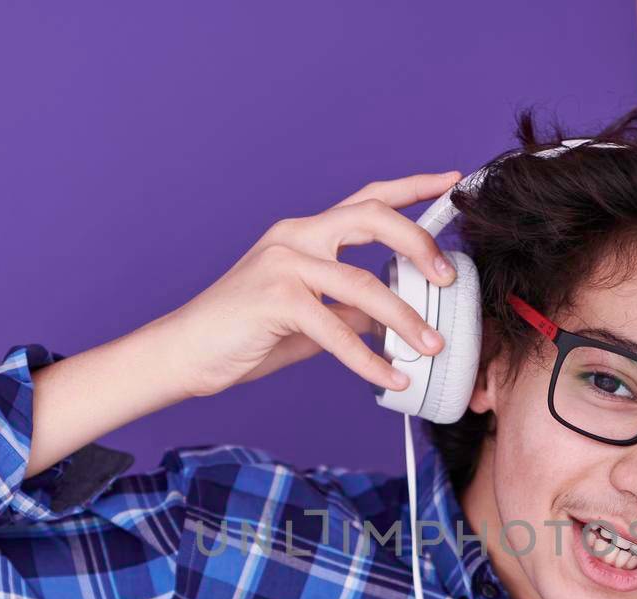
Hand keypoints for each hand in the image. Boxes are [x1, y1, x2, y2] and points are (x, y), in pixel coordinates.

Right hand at [149, 170, 463, 399]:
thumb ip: (348, 310)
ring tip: (432, 345)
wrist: (185, 354)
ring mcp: (282, 264)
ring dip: (405, 318)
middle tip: (448, 277)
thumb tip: (395, 319)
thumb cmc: (245, 335)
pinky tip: (391, 378)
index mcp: (304, 233)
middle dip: (419, 242)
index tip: (451, 183)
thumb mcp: (309, 319)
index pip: (367, 199)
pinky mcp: (274, 300)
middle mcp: (294, 236)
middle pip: (371, 217)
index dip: (412, 188)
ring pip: (362, 282)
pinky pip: (336, 329)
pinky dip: (369, 358)